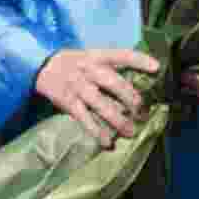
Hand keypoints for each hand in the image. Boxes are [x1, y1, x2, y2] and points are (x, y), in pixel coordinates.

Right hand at [34, 48, 159, 147]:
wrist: (40, 66)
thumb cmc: (73, 63)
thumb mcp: (90, 56)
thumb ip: (109, 67)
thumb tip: (138, 81)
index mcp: (96, 56)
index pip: (120, 55)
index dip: (139, 60)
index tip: (157, 67)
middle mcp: (88, 70)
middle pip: (112, 82)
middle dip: (130, 97)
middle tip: (142, 110)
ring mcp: (78, 87)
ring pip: (100, 104)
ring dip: (117, 119)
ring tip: (131, 132)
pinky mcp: (68, 102)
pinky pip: (84, 118)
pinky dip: (96, 131)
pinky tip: (108, 142)